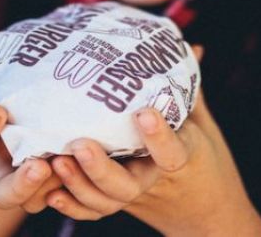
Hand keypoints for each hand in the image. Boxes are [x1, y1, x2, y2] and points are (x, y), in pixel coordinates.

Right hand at [0, 52, 63, 213]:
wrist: (58, 104)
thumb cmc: (20, 90)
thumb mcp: (1, 78)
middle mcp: (8, 170)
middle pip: (2, 195)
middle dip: (19, 184)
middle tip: (39, 165)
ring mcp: (36, 183)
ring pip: (34, 203)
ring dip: (50, 189)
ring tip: (69, 167)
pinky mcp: (65, 185)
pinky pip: (66, 198)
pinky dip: (75, 185)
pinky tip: (89, 166)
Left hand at [43, 47, 260, 235]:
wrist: (208, 215)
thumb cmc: (206, 161)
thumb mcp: (204, 125)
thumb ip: (189, 90)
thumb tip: (193, 46)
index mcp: (182, 158)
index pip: (172, 153)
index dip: (159, 136)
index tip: (143, 112)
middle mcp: (154, 179)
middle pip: (127, 186)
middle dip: (100, 169)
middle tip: (79, 144)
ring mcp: (135, 195)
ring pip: (107, 203)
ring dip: (79, 185)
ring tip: (57, 160)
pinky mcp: (120, 204)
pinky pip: (93, 212)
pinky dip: (72, 206)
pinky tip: (52, 191)